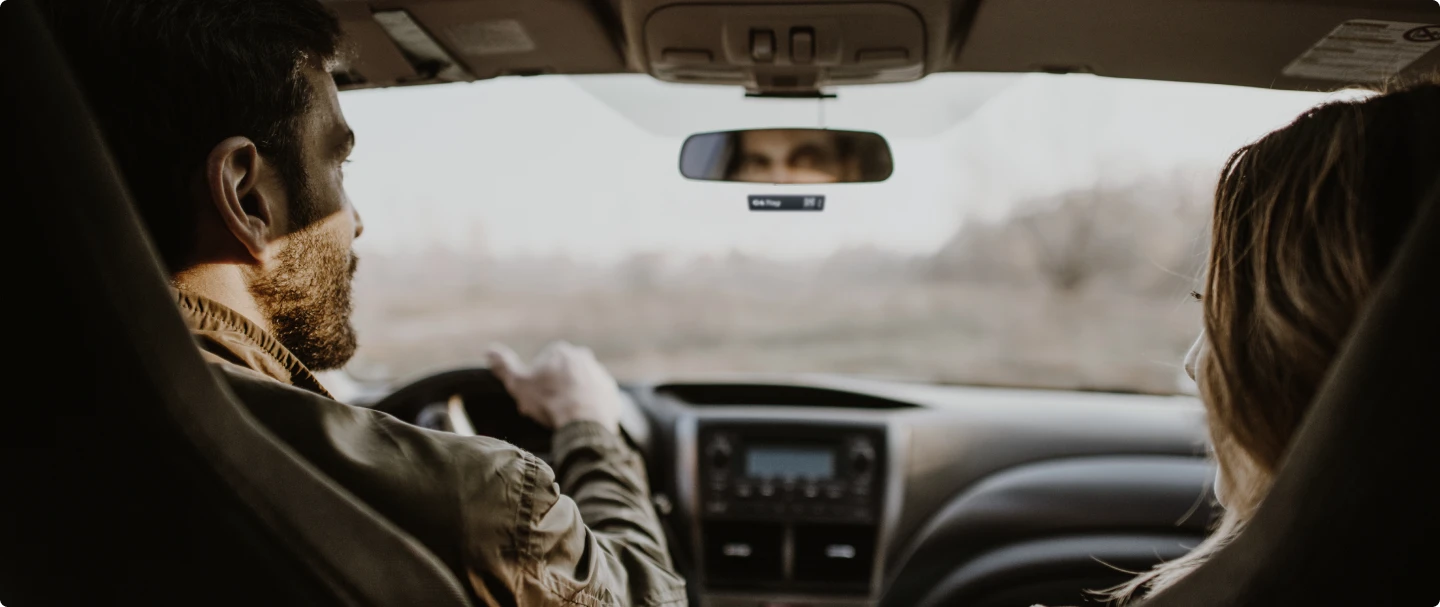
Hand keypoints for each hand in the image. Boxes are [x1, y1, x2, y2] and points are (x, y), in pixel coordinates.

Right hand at [486, 341, 621, 433]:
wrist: (583, 422)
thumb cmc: (548, 401)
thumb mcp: (519, 383)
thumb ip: (504, 366)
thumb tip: (489, 349)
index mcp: (561, 351)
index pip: (542, 366)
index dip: (534, 385)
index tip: (532, 400)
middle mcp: (584, 357)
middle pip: (560, 376)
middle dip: (552, 391)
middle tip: (545, 412)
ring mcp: (600, 375)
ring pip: (578, 388)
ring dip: (569, 400)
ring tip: (561, 419)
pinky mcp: (611, 393)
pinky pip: (594, 401)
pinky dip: (586, 410)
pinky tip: (577, 422)